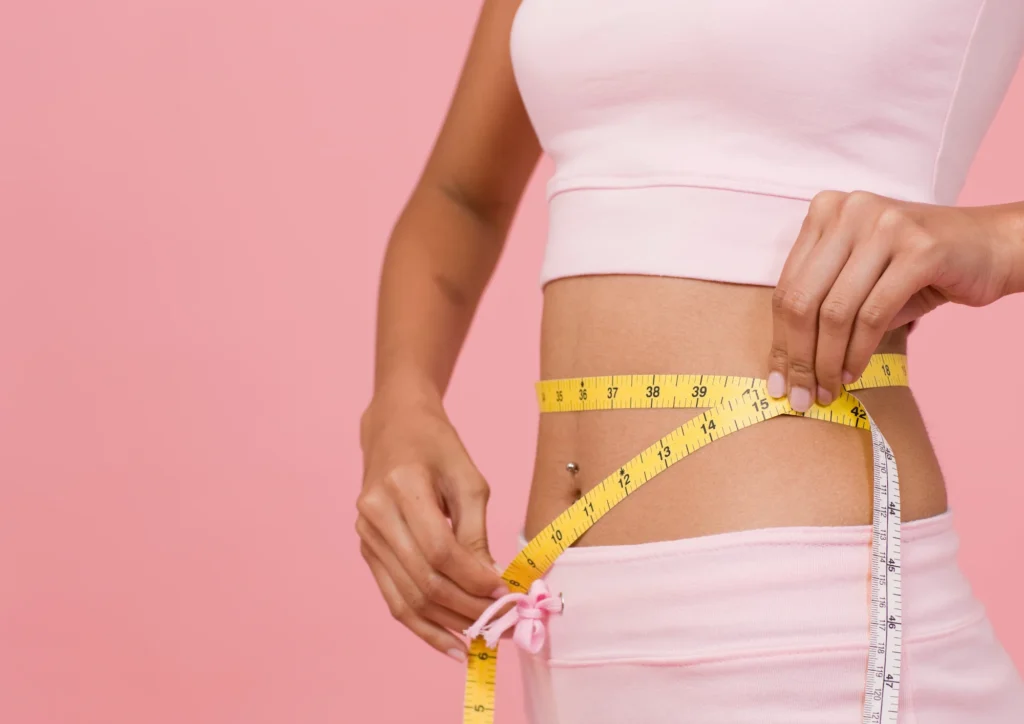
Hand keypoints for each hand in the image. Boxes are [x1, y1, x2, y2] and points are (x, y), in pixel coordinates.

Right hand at [356, 382, 503, 661]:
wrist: (394, 428)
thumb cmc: (437, 447)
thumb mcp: (468, 479)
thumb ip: (476, 533)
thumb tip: (490, 585)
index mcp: (400, 487)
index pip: (439, 550)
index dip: (473, 579)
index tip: (506, 594)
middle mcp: (375, 515)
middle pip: (423, 579)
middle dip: (467, 608)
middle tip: (503, 624)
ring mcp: (366, 536)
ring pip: (407, 598)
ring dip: (448, 624)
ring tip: (483, 639)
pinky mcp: (367, 551)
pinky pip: (394, 598)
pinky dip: (423, 626)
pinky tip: (450, 643)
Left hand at [768, 191, 1020, 410]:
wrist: (990, 247)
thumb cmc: (917, 268)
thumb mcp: (860, 276)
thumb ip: (821, 305)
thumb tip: (787, 366)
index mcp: (826, 210)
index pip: (787, 286)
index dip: (779, 340)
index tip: (776, 380)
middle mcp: (850, 210)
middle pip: (803, 300)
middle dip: (798, 357)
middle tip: (800, 395)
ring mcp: (884, 225)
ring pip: (835, 311)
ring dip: (827, 361)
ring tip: (828, 389)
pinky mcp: (918, 250)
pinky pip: (873, 315)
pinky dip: (858, 352)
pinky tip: (853, 373)